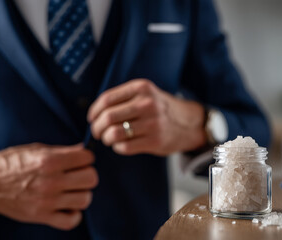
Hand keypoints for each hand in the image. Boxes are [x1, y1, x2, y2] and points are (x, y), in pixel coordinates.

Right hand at [0, 143, 98, 229]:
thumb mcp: (36, 149)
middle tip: (78, 174)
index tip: (81, 160)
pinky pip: (71, 221)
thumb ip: (62, 151)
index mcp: (49, 161)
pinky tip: (68, 206)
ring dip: (82, 193)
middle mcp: (51, 181)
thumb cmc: (11, 163)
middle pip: (91, 178)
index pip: (87, 158)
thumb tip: (82, 150)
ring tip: (73, 190)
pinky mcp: (42, 216)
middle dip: (87, 174)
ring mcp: (47, 201)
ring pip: (85, 199)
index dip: (86, 157)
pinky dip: (74, 215)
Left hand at [88, 79, 205, 155]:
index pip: (106, 99)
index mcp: (141, 88)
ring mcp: (152, 123)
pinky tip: (121, 145)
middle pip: (107, 117)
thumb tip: (94, 114)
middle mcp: (147, 103)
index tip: (92, 118)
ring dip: (106, 139)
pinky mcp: (155, 141)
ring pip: (114, 134)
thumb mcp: (145, 94)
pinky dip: (117, 148)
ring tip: (109, 139)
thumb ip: (123, 98)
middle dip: (97, 128)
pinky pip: (124, 147)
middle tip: (97, 132)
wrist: (189, 123)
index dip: (94, 111)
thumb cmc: (159, 109)